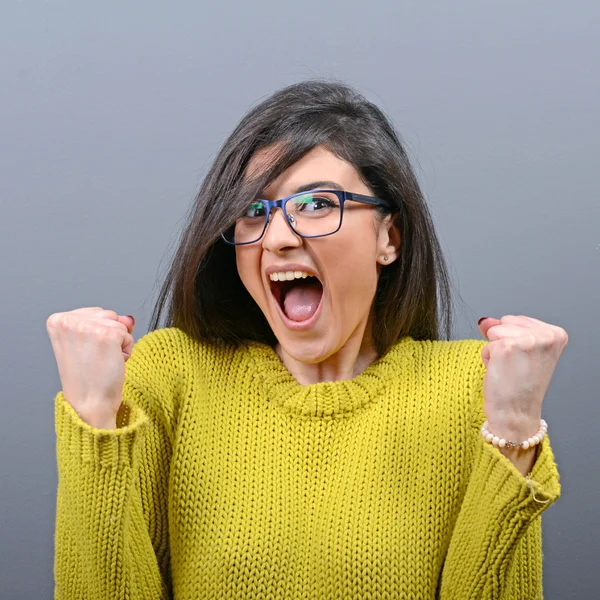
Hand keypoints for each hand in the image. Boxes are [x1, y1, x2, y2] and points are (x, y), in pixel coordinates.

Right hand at [46, 307, 135, 427]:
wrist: (88, 403)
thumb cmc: (87, 378)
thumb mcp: (90, 342)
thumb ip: (107, 323)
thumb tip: (128, 318)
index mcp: (58, 320)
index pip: (95, 312)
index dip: (97, 333)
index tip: (85, 352)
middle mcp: (69, 321)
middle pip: (108, 314)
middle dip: (109, 336)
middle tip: (94, 358)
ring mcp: (88, 327)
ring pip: (119, 323)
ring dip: (118, 343)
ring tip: (101, 361)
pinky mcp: (107, 335)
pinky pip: (128, 334)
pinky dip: (125, 350)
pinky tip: (111, 363)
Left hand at [477, 315, 567, 441]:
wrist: (516, 412)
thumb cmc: (520, 386)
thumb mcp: (520, 350)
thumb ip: (504, 329)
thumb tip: (484, 321)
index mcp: (556, 334)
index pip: (518, 320)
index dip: (515, 340)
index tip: (525, 361)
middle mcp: (545, 335)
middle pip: (505, 322)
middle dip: (504, 342)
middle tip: (516, 366)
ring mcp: (527, 340)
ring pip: (494, 331)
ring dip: (495, 350)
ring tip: (508, 369)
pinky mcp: (506, 346)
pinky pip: (486, 345)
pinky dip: (488, 359)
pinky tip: (501, 373)